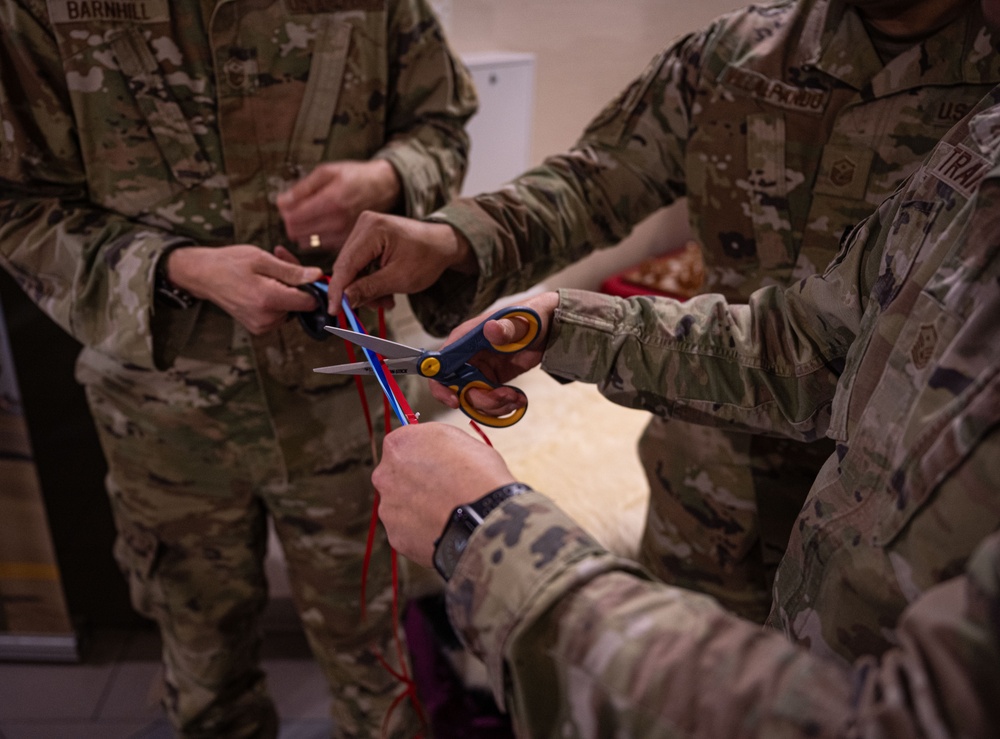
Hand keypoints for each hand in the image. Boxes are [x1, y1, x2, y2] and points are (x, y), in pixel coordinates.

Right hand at [166, 245, 323, 333]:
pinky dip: (276, 299)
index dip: (311, 287)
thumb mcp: (262, 259)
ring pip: (290, 309)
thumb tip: (317, 276)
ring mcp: (262, 326)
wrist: (203, 276)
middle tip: (280, 261)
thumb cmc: (230, 263)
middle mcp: (267, 319)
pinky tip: (263, 284)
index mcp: (269, 300)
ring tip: (267, 272)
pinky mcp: (258, 328)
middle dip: (295, 284)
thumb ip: (292, 272)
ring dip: (285, 291)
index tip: (302, 272)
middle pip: (299, 305)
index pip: (309, 303)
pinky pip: (279, 314)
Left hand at [277, 160, 401, 251]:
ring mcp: (342, 235)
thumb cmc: (354, 176)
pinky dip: (314, 237)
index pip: (293, 218)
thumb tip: (280, 203)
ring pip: (306, 242)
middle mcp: (337, 222)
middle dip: (291, 222)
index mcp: (331, 201)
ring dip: (302, 231)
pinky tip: (321, 224)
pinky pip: (319, 245)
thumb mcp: (327, 172)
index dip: (285, 212)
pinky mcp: (346, 243)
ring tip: (309, 217)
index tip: (287, 204)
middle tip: (297, 210)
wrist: (383, 188)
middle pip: (297, 232)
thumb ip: (302, 188)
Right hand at [327, 212, 476, 308]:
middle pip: (347, 265)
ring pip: (353, 267)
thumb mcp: (399, 279)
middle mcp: (365, 224)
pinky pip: (360, 263)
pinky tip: (384, 289)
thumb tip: (345, 300)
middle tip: (375, 306)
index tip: (334, 310)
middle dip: (358, 290)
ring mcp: (366, 228)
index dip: (338, 290)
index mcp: (372, 230)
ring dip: (366, 287)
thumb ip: (369, 289)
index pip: (346, 264)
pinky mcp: (368, 236)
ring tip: (386, 300)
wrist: (443, 244)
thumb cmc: (428, 257)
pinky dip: (370, 279)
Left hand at [373, 423, 516, 567]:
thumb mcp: (461, 439)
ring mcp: (388, 507)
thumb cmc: (479, 477)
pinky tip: (441, 527)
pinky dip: (421, 530)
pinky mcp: (395, 535)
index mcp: (399, 444)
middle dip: (414, 482)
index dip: (421, 455)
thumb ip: (436, 443)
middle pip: (395, 476)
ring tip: (444, 511)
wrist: (484, 519)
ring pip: (399, 505)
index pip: (401, 446)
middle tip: (441, 489)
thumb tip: (437, 449)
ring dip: (417, 507)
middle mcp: (385, 474)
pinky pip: (407, 530)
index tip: (434, 463)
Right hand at [428, 292, 559, 415]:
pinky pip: (489, 402)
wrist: (551, 328)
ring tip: (516, 398)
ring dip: (495, 405)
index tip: (456, 401)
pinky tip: (519, 400)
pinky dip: (502, 406)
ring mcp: (479, 371)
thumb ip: (507, 328)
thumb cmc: (532, 318)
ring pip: (475, 400)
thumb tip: (490, 329)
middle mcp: (467, 357)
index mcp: (465, 339)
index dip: (441, 386)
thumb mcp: (522, 323)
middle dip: (481, 400)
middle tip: (506, 397)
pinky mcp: (492, 381)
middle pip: (458, 390)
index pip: (440, 365)